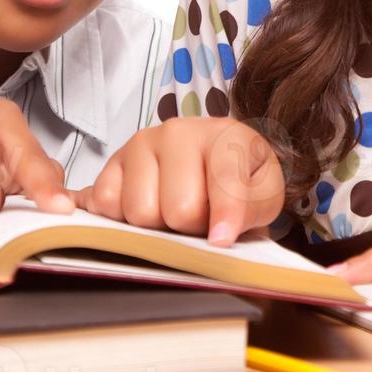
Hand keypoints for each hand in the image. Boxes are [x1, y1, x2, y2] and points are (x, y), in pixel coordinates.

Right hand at [71, 117, 283, 245]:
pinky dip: (124, 219)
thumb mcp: (264, 195)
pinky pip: (107, 205)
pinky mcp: (111, 162)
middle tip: (200, 216)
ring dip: (158, 225)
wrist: (209, 164)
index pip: (225, 180)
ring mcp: (140, 143)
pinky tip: (148, 206)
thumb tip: (218, 237)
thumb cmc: (240, 181)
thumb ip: (253, 210)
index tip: (221, 239)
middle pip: (179, 209)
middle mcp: (178, 132)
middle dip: (191, 226)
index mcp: (224, 135)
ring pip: (141, 212)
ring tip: (173, 209)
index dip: (225, 216)